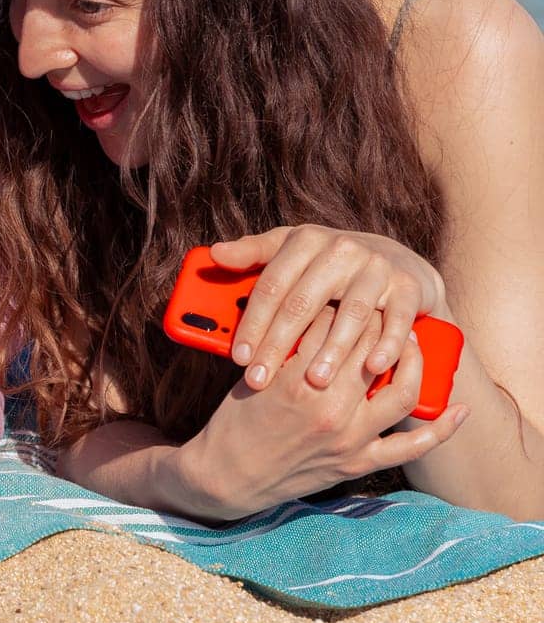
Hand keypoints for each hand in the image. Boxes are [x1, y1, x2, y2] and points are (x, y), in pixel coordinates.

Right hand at [179, 305, 466, 518]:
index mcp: (295, 382)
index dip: (340, 302)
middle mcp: (328, 409)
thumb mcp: (252, 375)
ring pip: (401, 392)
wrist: (227, 476)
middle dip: (377, 322)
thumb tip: (316, 315)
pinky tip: (459, 409)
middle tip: (380, 304)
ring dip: (413, 362)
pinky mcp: (358, 462)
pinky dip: (441, 429)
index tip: (343, 292)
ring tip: (411, 342)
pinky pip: (411, 447)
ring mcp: (349, 439)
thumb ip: (286, 348)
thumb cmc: (234, 421)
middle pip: (370, 352)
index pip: (332, 328)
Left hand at [211, 225, 447, 391]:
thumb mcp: (291, 249)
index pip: (271, 286)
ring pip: (349, 314)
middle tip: (260, 379)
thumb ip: (252, 253)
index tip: (238, 357)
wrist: (397, 261)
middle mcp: (341, 249)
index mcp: (305, 240)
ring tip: (313, 382)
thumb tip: (214, 253)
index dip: (252, 322)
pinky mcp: (408, 286)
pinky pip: (396, 318)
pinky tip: (374, 368)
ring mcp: (377, 267)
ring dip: (332, 350)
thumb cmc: (328, 263)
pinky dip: (387, 344)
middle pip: (302, 303)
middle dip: (278, 345)